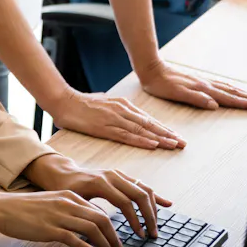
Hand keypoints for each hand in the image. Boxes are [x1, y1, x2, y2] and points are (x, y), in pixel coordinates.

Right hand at [0, 189, 122, 246]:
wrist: (1, 208)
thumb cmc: (24, 208)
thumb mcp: (50, 203)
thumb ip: (68, 211)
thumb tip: (84, 226)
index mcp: (69, 196)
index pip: (100, 212)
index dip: (112, 229)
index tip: (115, 242)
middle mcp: (67, 204)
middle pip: (102, 220)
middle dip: (114, 239)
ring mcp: (58, 216)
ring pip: (92, 229)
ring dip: (105, 245)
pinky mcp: (49, 229)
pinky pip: (74, 238)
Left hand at [24, 154, 172, 240]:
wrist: (63, 172)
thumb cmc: (66, 189)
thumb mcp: (74, 201)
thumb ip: (88, 213)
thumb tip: (100, 233)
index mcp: (101, 182)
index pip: (125, 202)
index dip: (135, 220)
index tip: (139, 235)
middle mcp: (112, 175)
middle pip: (139, 195)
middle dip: (149, 216)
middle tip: (152, 234)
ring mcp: (119, 174)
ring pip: (144, 189)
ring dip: (153, 209)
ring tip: (155, 226)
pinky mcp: (122, 176)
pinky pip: (142, 185)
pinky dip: (155, 196)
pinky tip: (167, 204)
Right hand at [48, 89, 184, 149]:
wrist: (63, 101)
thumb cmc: (81, 104)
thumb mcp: (104, 104)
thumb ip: (117, 111)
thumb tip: (126, 117)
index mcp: (123, 105)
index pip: (147, 119)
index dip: (163, 128)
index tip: (177, 136)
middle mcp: (122, 110)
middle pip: (149, 124)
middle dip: (167, 134)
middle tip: (183, 143)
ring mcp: (114, 118)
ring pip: (142, 129)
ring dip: (159, 138)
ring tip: (174, 145)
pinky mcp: (104, 127)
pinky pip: (126, 135)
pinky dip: (141, 140)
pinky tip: (152, 144)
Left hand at [137, 61, 246, 109]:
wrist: (151, 68)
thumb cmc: (160, 84)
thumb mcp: (176, 94)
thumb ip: (195, 99)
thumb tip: (215, 105)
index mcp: (203, 89)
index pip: (229, 98)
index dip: (246, 103)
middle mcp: (206, 84)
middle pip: (234, 92)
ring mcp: (203, 81)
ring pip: (229, 88)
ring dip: (244, 94)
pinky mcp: (198, 80)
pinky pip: (221, 85)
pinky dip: (231, 89)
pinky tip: (232, 91)